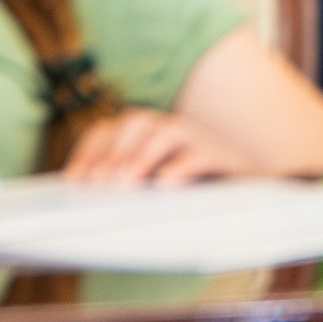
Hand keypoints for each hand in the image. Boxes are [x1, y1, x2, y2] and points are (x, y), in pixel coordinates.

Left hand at [59, 107, 234, 185]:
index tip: (75, 180)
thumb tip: (89, 199)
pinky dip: (182, 165)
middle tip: (100, 185)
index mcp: (147, 136)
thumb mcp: (151, 191)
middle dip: (113, 152)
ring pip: (167, 130)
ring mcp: (197, 138)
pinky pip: (201, 152)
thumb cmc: (191, 195)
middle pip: (135, 123)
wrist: (248, 195)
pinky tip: (166, 183)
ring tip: (126, 183)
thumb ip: (126, 189)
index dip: (90, 151)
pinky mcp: (223, 155)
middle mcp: (170, 130)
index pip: (111, 129)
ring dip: (142, 155)